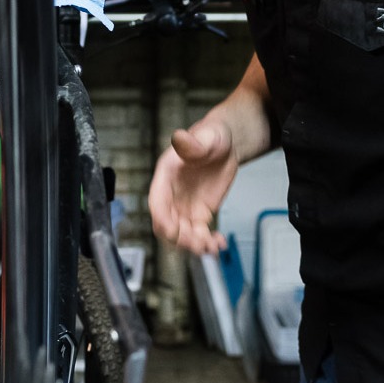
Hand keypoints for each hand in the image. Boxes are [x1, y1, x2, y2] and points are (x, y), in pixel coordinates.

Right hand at [148, 119, 238, 254]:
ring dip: (195, 246)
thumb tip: (178, 138)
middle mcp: (172, 194)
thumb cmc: (212, 136)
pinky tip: (219, 243)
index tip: (175, 232)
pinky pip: (198, 234)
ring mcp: (185, 206)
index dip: (162, 220)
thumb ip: (192, 142)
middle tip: (201, 243)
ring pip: (181, 235)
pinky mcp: (199, 214)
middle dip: (180, 239)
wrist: (227, 145)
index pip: (157, 203)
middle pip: (166, 225)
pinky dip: (207, 243)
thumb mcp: (207, 136)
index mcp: (167, 175)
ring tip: (213, 246)